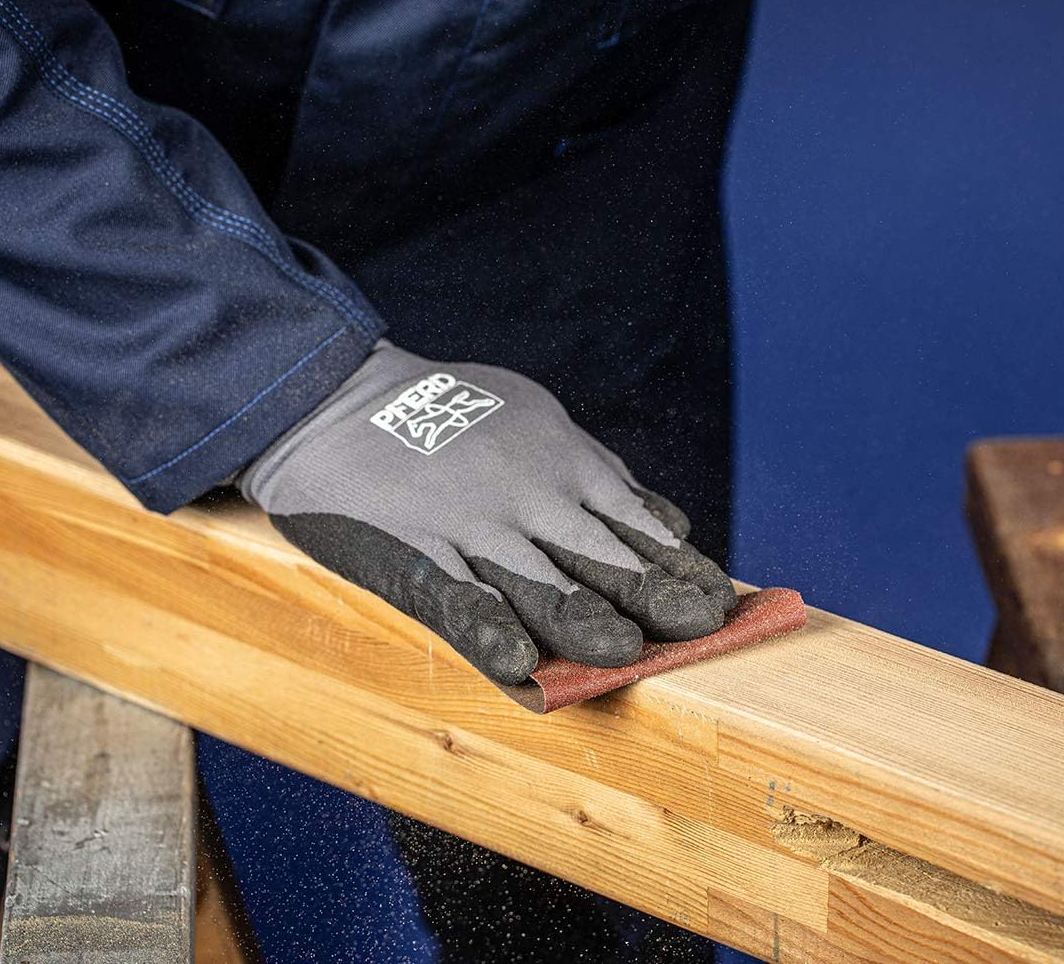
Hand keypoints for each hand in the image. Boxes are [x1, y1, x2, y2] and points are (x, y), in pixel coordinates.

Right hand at [239, 343, 735, 684]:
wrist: (339, 397)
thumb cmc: (451, 413)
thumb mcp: (540, 420)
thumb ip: (603, 476)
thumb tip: (673, 522)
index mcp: (561, 465)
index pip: (637, 527)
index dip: (680, 570)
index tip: (723, 604)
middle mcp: (526, 499)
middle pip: (601, 558)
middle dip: (654, 597)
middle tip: (703, 629)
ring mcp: (469, 528)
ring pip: (538, 584)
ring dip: (585, 620)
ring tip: (627, 653)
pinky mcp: (414, 553)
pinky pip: (456, 599)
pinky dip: (489, 630)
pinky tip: (520, 666)